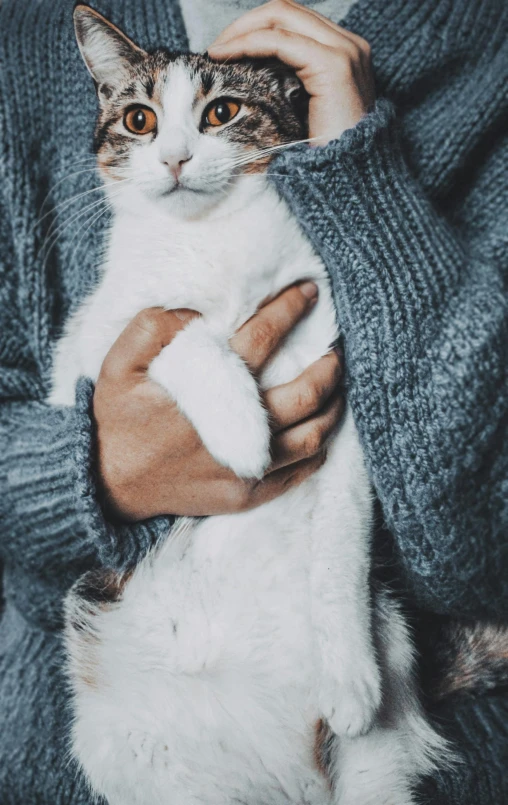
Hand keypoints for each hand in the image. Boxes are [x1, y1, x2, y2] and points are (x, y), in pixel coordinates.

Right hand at [94, 282, 343, 519]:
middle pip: (306, 393)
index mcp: (210, 390)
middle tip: (335, 350)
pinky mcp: (247, 494)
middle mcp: (237, 430)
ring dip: (332, 407)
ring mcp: (246, 467)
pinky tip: (320, 430)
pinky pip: (299, 471)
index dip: (290, 310)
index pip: (264, 338)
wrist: (110, 485)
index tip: (309, 293)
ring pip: (312, 435)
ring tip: (336, 388)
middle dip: (328, 366)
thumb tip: (198, 315)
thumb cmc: (119, 421)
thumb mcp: (116, 366)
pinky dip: (318, 449)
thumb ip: (151, 329)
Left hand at [208, 0, 373, 144]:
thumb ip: (289, 84)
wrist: (348, 182)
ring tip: (216, 52)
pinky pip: (278, 41)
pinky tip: (225, 57)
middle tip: (216, 48)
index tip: (226, 50)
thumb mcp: (304, 113)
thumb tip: (249, 72)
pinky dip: (247, 44)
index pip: (294, 23)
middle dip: (245, 25)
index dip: (256, 28)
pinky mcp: (333, 65)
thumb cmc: (324, 158)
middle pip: (286, 11)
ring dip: (241, 31)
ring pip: (280, 17)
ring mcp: (344, 52)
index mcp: (346, 54)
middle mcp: (349, 45)